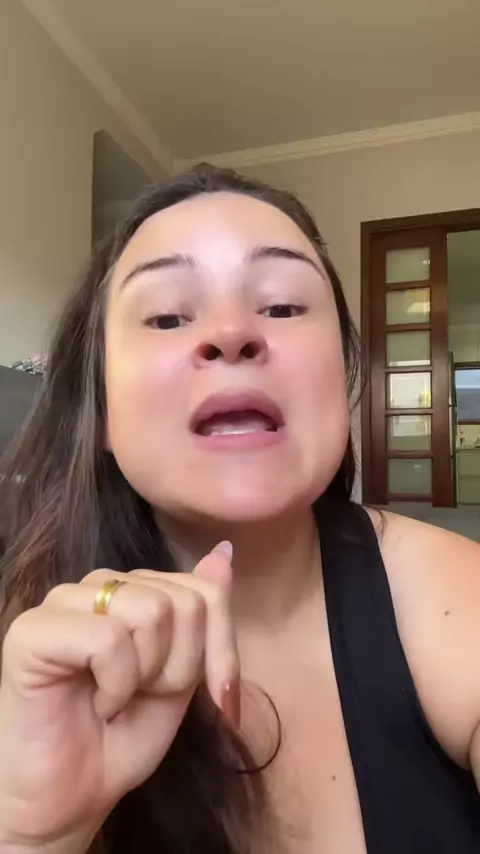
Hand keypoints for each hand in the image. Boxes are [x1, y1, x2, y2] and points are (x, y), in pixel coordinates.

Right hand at [0, 542, 237, 850]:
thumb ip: (203, 616)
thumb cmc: (122, 738)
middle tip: (143, 697)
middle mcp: (98, 585)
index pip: (207, 590)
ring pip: (150, 611)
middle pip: (184, 601)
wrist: (70, 801)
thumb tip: (224, 553)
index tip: (216, 699)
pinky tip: (97, 703)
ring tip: (117, 698)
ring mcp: (62, 602)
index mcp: (134, 588)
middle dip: (181, 668)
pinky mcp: (31, 631)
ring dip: (147, 676)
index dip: (221, 651)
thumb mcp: (184, 675)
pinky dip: (116, 685)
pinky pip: (108, 639)